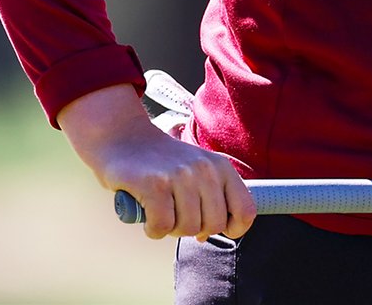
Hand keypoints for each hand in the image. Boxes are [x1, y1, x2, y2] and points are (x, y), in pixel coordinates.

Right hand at [58, 83, 255, 241]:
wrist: (125, 138)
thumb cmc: (163, 163)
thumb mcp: (198, 170)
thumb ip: (214, 197)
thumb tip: (214, 233)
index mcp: (221, 166)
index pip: (246, 211)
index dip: (232, 229)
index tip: (210, 227)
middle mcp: (205, 169)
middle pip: (213, 225)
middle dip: (193, 228)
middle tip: (176, 211)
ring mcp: (180, 175)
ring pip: (187, 229)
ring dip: (170, 227)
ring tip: (160, 207)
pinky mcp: (154, 184)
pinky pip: (161, 227)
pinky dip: (152, 228)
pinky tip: (146, 212)